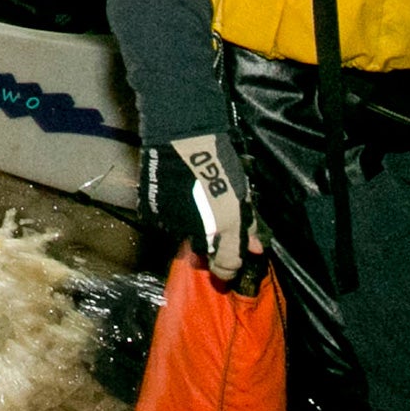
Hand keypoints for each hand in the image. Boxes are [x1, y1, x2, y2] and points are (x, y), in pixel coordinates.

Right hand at [139, 133, 260, 279]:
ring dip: (190, 226)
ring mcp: (174, 224)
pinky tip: (177, 195)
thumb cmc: (220, 163)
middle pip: (205, 252)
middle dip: (210, 243)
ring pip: (185, 236)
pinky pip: (166, 222)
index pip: (227, 267)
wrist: (184, 141)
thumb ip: (248, 226)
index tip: (229, 262)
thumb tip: (255, 249)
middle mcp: (199, 232)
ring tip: (193, 201)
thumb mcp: (243, 194)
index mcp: (226, 227)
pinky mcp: (154, 213)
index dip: (229, 269)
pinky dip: (172, 214)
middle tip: (211, 218)